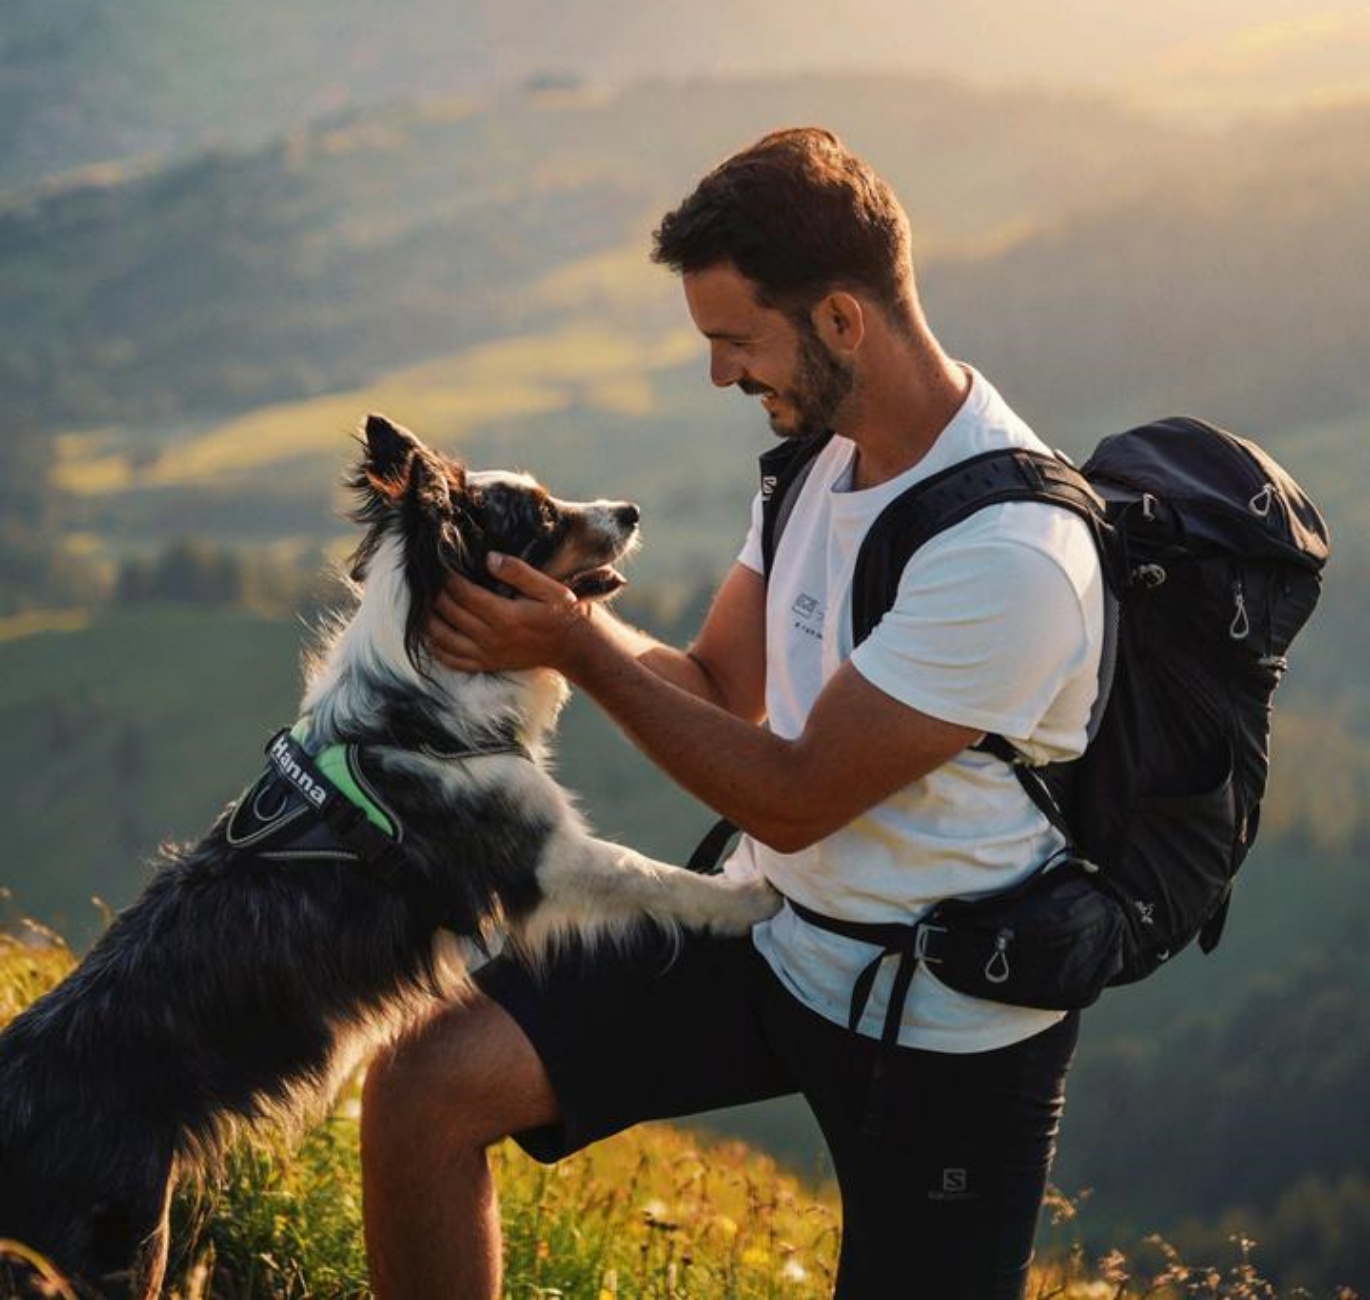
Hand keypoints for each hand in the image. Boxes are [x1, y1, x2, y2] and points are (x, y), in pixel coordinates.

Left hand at [428, 553, 591, 673]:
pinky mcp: (487, 665)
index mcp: (505, 616)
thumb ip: (518, 572)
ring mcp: (487, 654)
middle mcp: (492, 637)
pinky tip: (430, 634)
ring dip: (427, 620)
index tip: (437, 562)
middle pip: (449, 612)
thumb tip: (489, 558)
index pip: (463, 593)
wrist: (573, 647)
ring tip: (419, 602)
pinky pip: (452, 661)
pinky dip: (436, 648)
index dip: (446, 577)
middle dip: (432, 593)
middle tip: (424, 578)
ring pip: (443, 638)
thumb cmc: (563, 613)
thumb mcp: (549, 588)